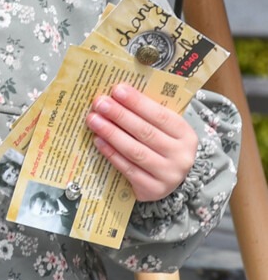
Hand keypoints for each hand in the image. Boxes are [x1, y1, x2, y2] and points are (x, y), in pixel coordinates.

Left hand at [86, 82, 198, 201]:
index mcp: (186, 135)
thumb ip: (145, 113)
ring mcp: (169, 175)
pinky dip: (111, 153)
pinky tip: (98, 140)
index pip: (160, 115)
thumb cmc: (160, 144)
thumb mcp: (162, 128)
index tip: (117, 90)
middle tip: (99, 103)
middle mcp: (181, 156)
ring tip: (93, 119)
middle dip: (120, 115)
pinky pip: (128, 169)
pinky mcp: (154, 190)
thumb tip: (116, 93)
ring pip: (135, 151)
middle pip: (146, 132)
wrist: (168, 179)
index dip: (137, 102)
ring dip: (111, 133)